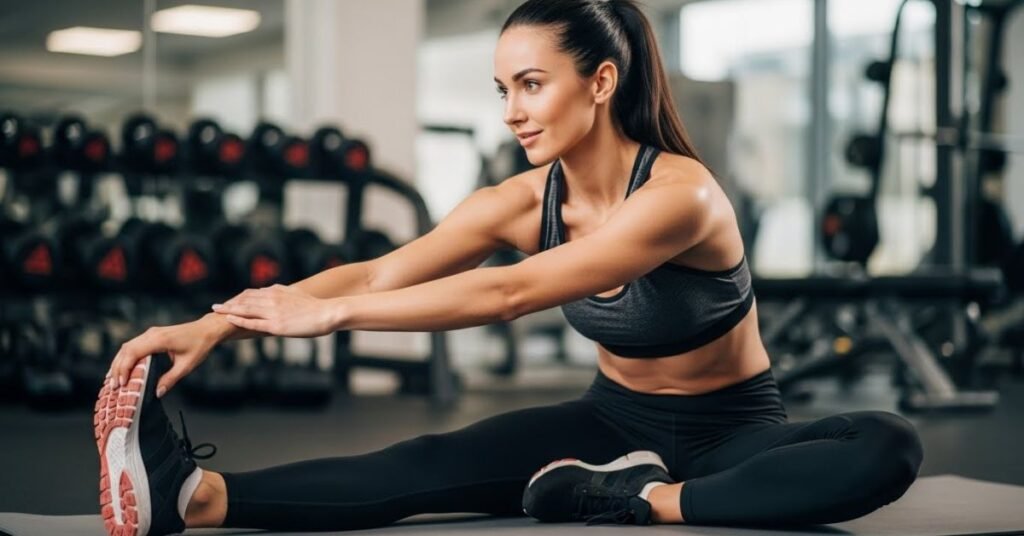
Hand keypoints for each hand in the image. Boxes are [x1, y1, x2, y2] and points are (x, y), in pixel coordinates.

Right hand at [109, 319, 219, 397]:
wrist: (207, 329)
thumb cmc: (200, 345)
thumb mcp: (187, 365)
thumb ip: (170, 379)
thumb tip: (157, 393)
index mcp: (159, 340)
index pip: (133, 353)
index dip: (124, 368)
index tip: (121, 383)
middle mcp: (152, 334)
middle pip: (126, 350)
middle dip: (117, 368)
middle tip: (113, 386)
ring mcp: (151, 333)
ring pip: (127, 347)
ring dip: (119, 362)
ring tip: (113, 379)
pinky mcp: (152, 335)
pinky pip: (134, 345)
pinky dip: (126, 357)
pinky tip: (122, 368)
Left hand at [211, 284, 337, 337]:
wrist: (327, 313)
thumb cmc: (315, 306)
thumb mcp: (296, 293)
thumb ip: (282, 291)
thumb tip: (270, 289)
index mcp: (277, 292)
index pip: (252, 294)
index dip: (238, 298)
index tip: (228, 302)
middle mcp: (272, 299)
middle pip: (245, 300)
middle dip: (229, 304)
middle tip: (215, 307)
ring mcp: (273, 312)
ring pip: (245, 309)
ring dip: (229, 310)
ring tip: (216, 312)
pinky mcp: (276, 325)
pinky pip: (253, 322)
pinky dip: (239, 320)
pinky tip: (229, 320)